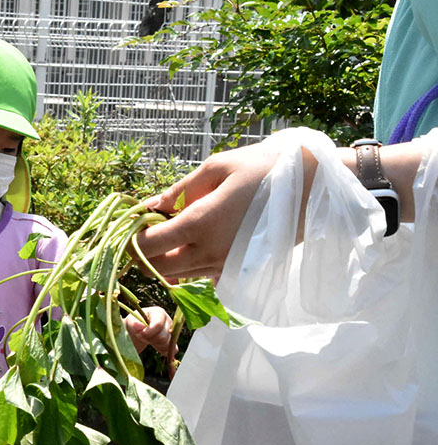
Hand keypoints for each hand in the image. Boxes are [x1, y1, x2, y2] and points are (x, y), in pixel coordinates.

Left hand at [125, 306, 176, 355]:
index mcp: (159, 313)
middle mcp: (168, 321)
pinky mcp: (172, 341)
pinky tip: (156, 347)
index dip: (147, 333)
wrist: (138, 331)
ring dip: (155, 345)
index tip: (138, 334)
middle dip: (150, 339)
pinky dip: (164, 350)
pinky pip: (173, 349)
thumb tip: (138, 325)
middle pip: (163, 336)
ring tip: (148, 340)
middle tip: (142, 337)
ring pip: (167, 344)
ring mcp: (172, 331)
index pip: (158, 325)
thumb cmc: (135, 323)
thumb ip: (134, 323)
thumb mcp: (131, 321)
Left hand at [136, 141, 287, 279]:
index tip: (132, 224)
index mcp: (201, 223)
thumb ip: (179, 190)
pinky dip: (188, 267)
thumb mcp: (217, 167)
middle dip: (142, 255)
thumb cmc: (263, 167)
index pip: (148, 245)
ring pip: (178, 276)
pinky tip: (193, 244)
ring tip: (169, 233)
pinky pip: (201, 277)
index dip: (131, 239)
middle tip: (145, 232)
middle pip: (157, 268)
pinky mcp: (239, 270)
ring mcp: (226, 265)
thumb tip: (150, 205)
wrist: (314, 185)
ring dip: (164, 261)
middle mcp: (211, 252)